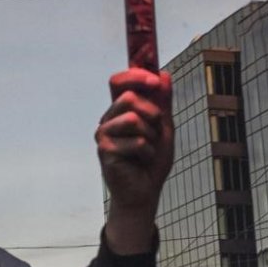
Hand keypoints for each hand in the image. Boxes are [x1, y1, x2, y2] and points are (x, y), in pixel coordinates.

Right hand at [98, 69, 173, 253]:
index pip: (119, 81)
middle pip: (129, 97)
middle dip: (151, 113)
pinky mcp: (105, 151)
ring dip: (150, 136)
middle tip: (156, 130)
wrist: (145, 192)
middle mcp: (108, 119)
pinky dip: (147, 152)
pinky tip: (141, 161)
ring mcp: (104, 135)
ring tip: (147, 149)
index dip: (135, 75)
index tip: (154, 80)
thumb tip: (163, 74)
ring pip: (132, 119)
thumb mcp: (163, 126)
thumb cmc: (152, 160)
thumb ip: (163, 102)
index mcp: (120, 110)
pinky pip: (135, 141)